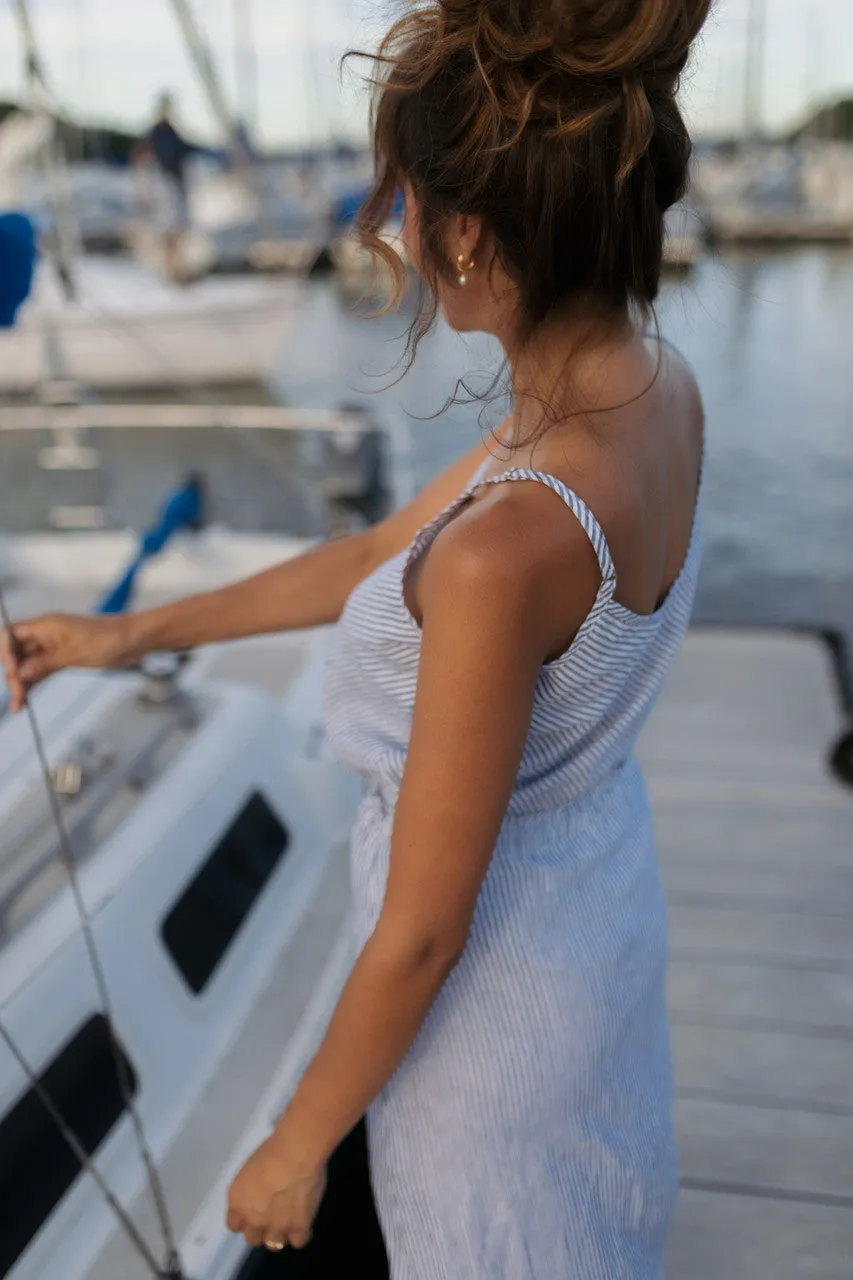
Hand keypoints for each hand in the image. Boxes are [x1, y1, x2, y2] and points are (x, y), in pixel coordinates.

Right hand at [1, 613, 134, 710]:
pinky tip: (27, 698)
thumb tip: (21, 672)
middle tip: (19, 696)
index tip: (15, 674)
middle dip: (14, 674)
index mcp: (46, 625)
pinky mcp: (64, 658)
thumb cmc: (108, 639)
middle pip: (17, 653)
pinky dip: (34, 683)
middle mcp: (46, 635)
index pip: (11, 635)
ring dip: (22, 683)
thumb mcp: (74, 653)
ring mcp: (55, 647)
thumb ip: (45, 663)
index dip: (7, 654)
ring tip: (18, 705)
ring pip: (28, 665)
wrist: (134, 640)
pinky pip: (42, 671)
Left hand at [226, 1133, 326, 1251]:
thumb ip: (250, 1189)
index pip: (234, 1225)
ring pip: (274, 1244)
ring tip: (290, 1219)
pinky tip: (304, 1220)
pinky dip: (301, 1232)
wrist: (295, 1152)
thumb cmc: (272, 1150)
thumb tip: (259, 1193)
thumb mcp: (249, 1169)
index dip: (245, 1219)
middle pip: (252, 1238)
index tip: (253, 1212)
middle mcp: (253, 1219)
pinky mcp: (298, 1227)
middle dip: (261, 1228)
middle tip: (272, 1215)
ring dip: (280, 1233)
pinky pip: (298, 1241)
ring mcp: (275, 1226)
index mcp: (238, 1202)